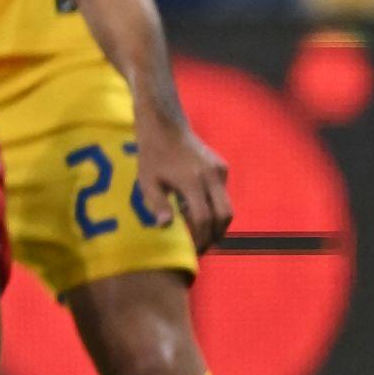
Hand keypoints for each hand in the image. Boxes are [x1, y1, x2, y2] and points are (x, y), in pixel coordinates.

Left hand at [136, 112, 234, 249]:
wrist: (164, 124)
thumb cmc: (151, 154)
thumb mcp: (146, 180)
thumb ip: (157, 203)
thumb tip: (165, 227)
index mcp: (192, 181)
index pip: (204, 218)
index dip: (201, 237)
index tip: (194, 250)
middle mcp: (211, 177)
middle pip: (224, 215)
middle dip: (216, 235)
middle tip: (203, 247)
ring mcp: (220, 171)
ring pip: (227, 205)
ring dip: (216, 222)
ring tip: (200, 232)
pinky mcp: (222, 167)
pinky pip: (222, 193)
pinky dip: (214, 205)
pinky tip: (196, 208)